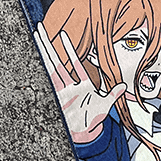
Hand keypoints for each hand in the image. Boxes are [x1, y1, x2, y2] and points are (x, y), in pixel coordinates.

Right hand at [34, 22, 125, 143]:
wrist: (83, 133)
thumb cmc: (91, 120)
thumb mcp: (105, 105)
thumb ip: (112, 94)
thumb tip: (124, 86)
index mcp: (82, 83)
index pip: (75, 62)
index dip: (70, 49)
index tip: (63, 34)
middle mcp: (70, 83)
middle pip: (58, 59)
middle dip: (49, 43)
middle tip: (40, 27)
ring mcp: (62, 87)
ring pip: (51, 64)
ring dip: (44, 49)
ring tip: (36, 34)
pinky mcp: (57, 93)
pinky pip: (51, 77)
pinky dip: (45, 66)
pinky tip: (38, 54)